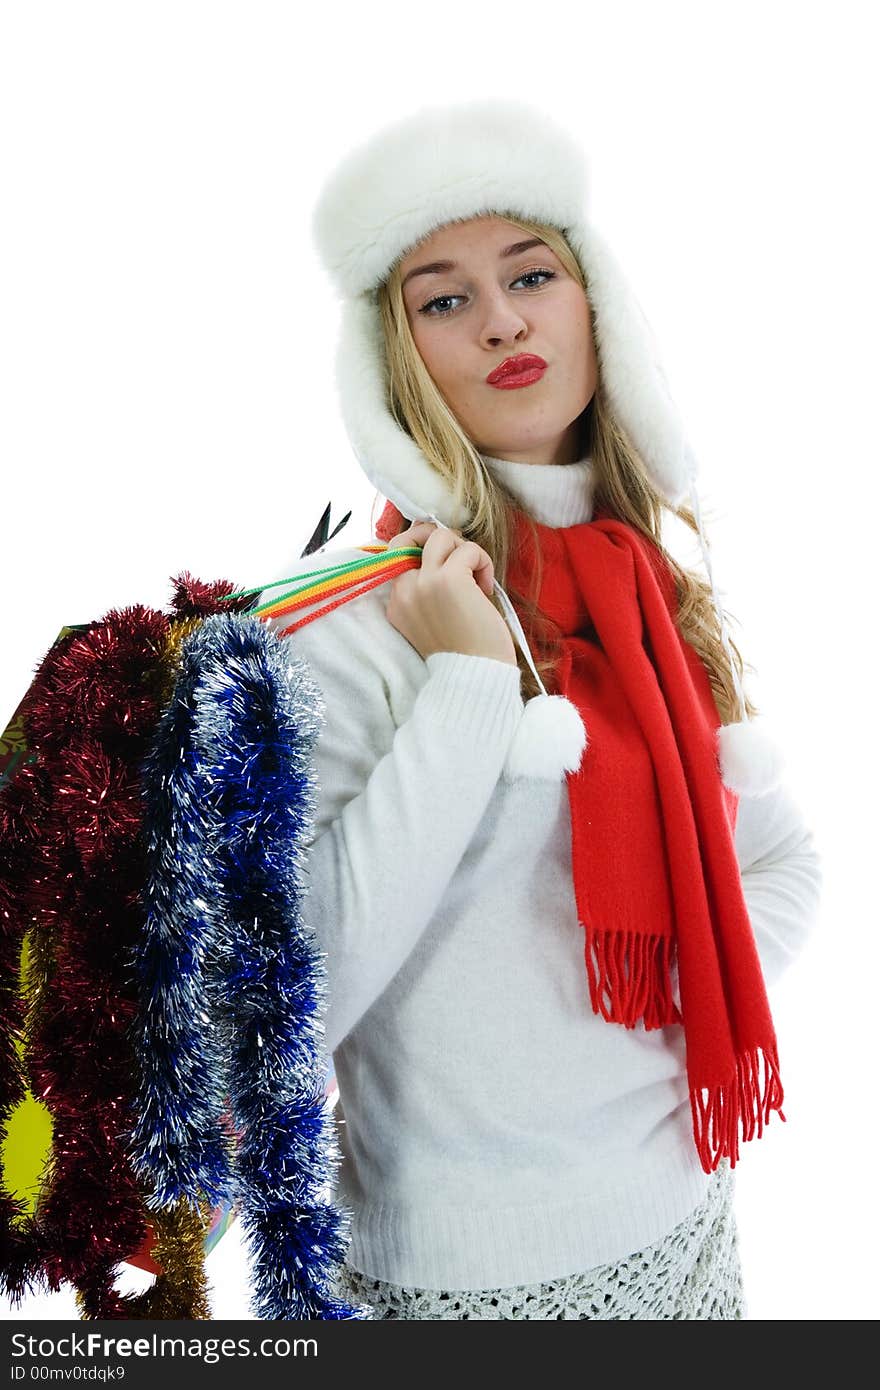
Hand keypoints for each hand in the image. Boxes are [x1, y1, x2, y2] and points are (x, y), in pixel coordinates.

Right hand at [384, 521, 516, 665]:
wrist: (474, 676)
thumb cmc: (463, 652)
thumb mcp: (429, 622)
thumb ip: (426, 593)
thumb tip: (448, 555)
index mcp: (396, 603)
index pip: (397, 553)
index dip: (424, 549)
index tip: (449, 564)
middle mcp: (404, 590)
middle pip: (414, 536)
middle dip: (443, 542)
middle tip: (464, 562)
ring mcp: (424, 583)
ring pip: (441, 536)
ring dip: (465, 551)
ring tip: (477, 578)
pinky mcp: (449, 579)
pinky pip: (468, 549)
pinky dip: (483, 562)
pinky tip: (487, 588)